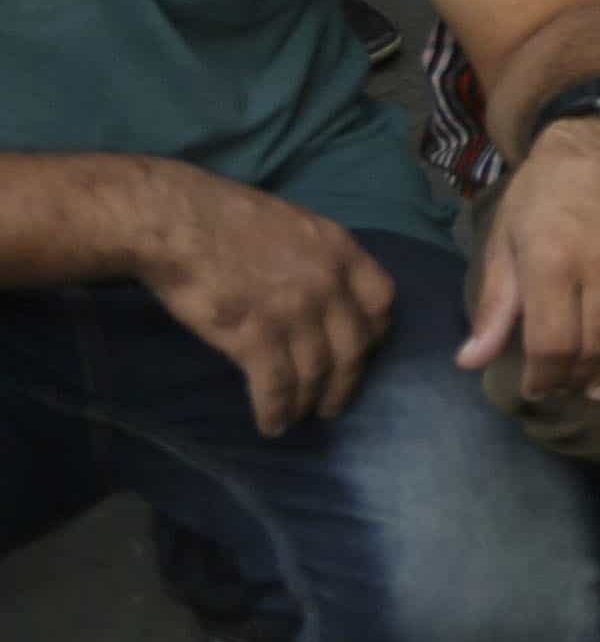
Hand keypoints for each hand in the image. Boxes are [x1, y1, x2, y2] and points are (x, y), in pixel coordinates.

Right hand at [137, 162, 398, 434]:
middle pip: (353, 347)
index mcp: (340, 250)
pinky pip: (276, 387)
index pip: (381, 301)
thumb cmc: (226, 217)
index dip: (374, 334)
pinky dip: (276, 411)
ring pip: (316, 372)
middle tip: (333, 406)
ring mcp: (293, 312)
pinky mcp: (254, 337)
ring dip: (308, 402)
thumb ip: (318, 258)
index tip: (363, 352)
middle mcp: (327, 283)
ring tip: (298, 417)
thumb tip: (325, 290)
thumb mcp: (294, 226)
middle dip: (345, 383)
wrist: (177, 222)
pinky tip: (271, 424)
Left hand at [459, 120, 599, 411]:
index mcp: (553, 262)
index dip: (544, 379)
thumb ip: (495, 304)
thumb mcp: (504, 239)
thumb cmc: (544, 190)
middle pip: (597, 348)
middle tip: (567, 385)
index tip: (536, 388)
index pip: (553, 346)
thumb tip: (471, 362)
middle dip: (577, 378)